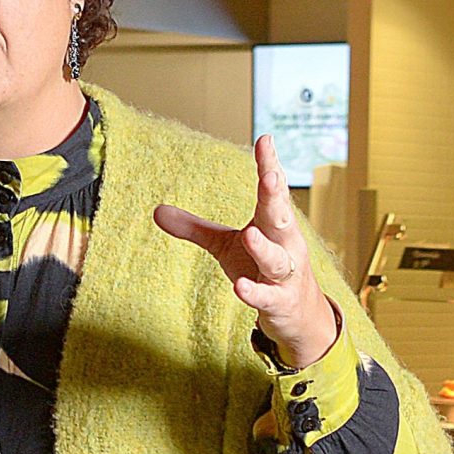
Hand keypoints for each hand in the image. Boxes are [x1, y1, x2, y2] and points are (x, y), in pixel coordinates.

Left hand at [153, 134, 338, 369]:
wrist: (297, 313)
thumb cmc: (260, 268)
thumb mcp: (226, 245)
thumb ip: (195, 228)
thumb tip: (156, 210)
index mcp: (273, 223)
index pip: (272, 190)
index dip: (269, 165)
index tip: (264, 140)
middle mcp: (285, 244)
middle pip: (281, 217)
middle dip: (276, 196)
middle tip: (269, 176)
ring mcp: (286, 275)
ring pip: (277, 260)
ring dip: (263, 248)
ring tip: (249, 234)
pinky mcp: (280, 302)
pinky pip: (267, 297)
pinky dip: (254, 292)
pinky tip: (240, 287)